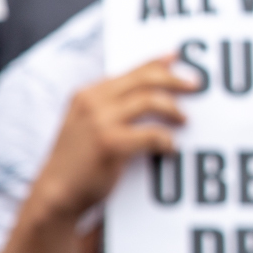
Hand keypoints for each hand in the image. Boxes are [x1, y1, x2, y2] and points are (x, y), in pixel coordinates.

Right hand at [32, 58, 195, 219]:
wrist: (55, 194)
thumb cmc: (78, 163)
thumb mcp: (87, 126)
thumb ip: (111, 108)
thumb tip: (150, 94)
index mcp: (87, 94)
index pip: (130, 70)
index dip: (157, 62)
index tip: (178, 58)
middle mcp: (92, 101)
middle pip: (144, 79)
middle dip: (174, 80)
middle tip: (196, 87)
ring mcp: (99, 120)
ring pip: (150, 100)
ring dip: (173, 109)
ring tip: (184, 120)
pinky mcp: (109, 143)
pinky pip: (152, 134)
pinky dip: (166, 140)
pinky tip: (170, 149)